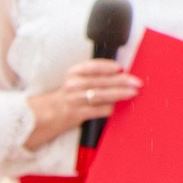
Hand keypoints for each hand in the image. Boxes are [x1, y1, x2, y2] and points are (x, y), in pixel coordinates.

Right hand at [26, 57, 142, 148]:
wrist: (45, 115)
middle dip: (122, 81)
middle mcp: (73, 85)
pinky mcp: (78, 114)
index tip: (120, 67)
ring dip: (120, 94)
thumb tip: (119, 75)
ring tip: (133, 93)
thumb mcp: (75, 80)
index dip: (107, 66)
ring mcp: (75, 100)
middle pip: (102, 81)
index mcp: (72, 74)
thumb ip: (93, 76)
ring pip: (103, 95)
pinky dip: (109, 108)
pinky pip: (99, 110)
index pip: (92, 67)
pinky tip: (115, 107)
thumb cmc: (66, 97)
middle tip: (136, 81)